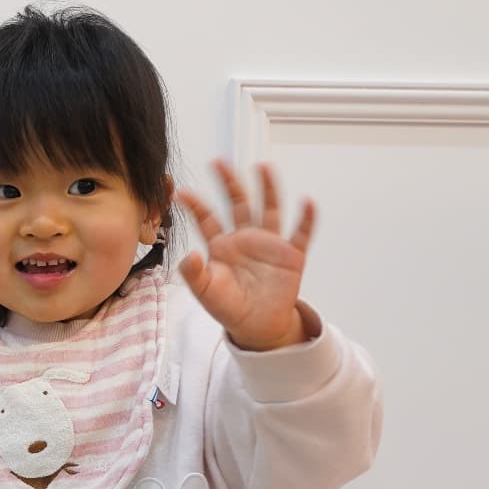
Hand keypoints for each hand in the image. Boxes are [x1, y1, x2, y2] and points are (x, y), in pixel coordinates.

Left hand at [177, 162, 312, 351]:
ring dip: (267, 189)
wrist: (257, 325)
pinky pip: (301, 233)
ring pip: (269, 209)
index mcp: (222, 245)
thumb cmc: (229, 306)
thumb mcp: (206, 292)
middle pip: (238, 204)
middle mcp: (245, 238)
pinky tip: (307, 202)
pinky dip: (306, 219)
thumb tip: (186, 256)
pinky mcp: (291, 255)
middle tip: (219, 162)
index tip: (181, 192)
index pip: (207, 219)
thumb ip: (194, 274)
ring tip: (263, 167)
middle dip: (229, 183)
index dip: (195, 206)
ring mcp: (269, 243)